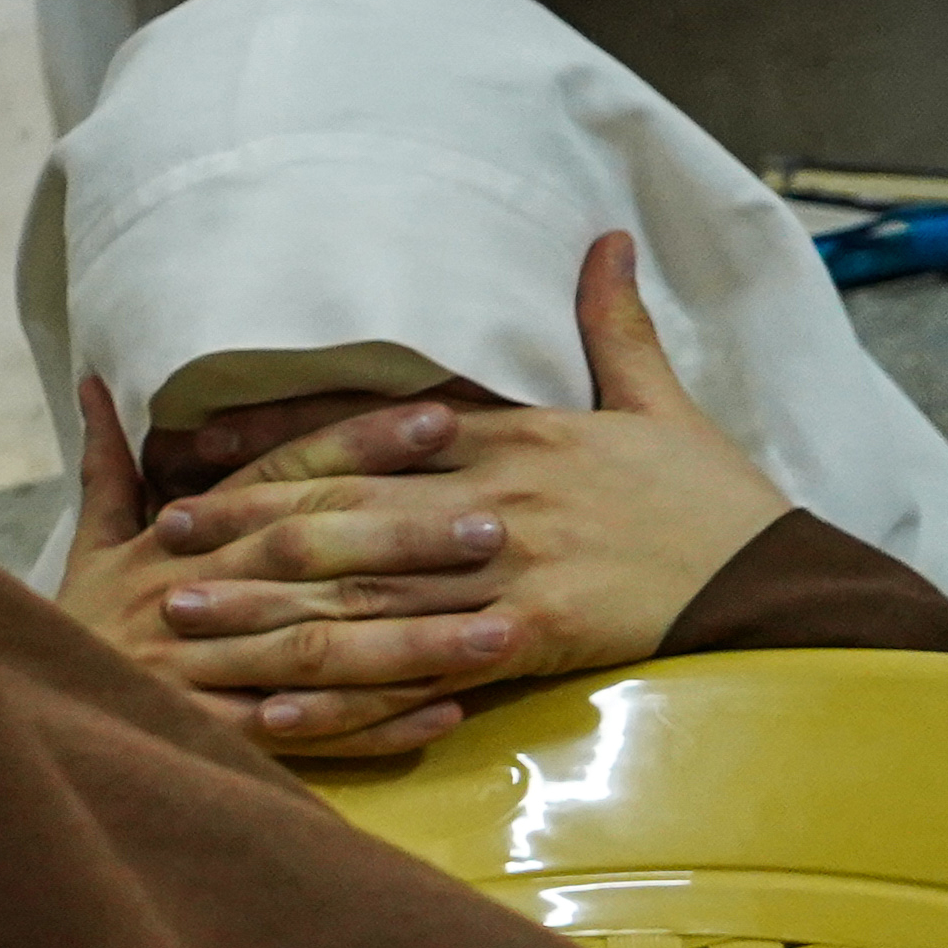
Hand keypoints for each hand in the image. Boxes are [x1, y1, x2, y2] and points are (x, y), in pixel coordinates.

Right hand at [55, 369, 512, 759]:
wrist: (29, 716)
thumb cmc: (77, 625)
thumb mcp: (90, 543)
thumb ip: (109, 466)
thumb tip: (95, 381)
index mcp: (176, 542)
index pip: (278, 477)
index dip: (357, 445)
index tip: (442, 419)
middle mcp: (194, 596)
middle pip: (310, 560)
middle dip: (404, 542)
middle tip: (496, 528)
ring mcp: (202, 672)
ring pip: (319, 652)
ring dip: (413, 645)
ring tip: (503, 633)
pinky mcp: (210, 739)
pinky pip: (304, 735)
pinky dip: (375, 728)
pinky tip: (446, 716)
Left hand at [137, 235, 780, 753]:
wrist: (784, 580)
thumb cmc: (712, 497)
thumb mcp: (660, 401)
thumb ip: (612, 325)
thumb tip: (604, 238)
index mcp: (519, 437)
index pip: (375, 430)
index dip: (281, 438)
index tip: (202, 448)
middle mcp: (501, 499)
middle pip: (348, 510)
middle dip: (247, 525)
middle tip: (163, 539)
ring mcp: (514, 570)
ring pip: (365, 591)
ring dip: (265, 608)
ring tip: (182, 619)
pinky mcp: (535, 636)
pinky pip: (418, 668)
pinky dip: (344, 694)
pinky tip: (275, 709)